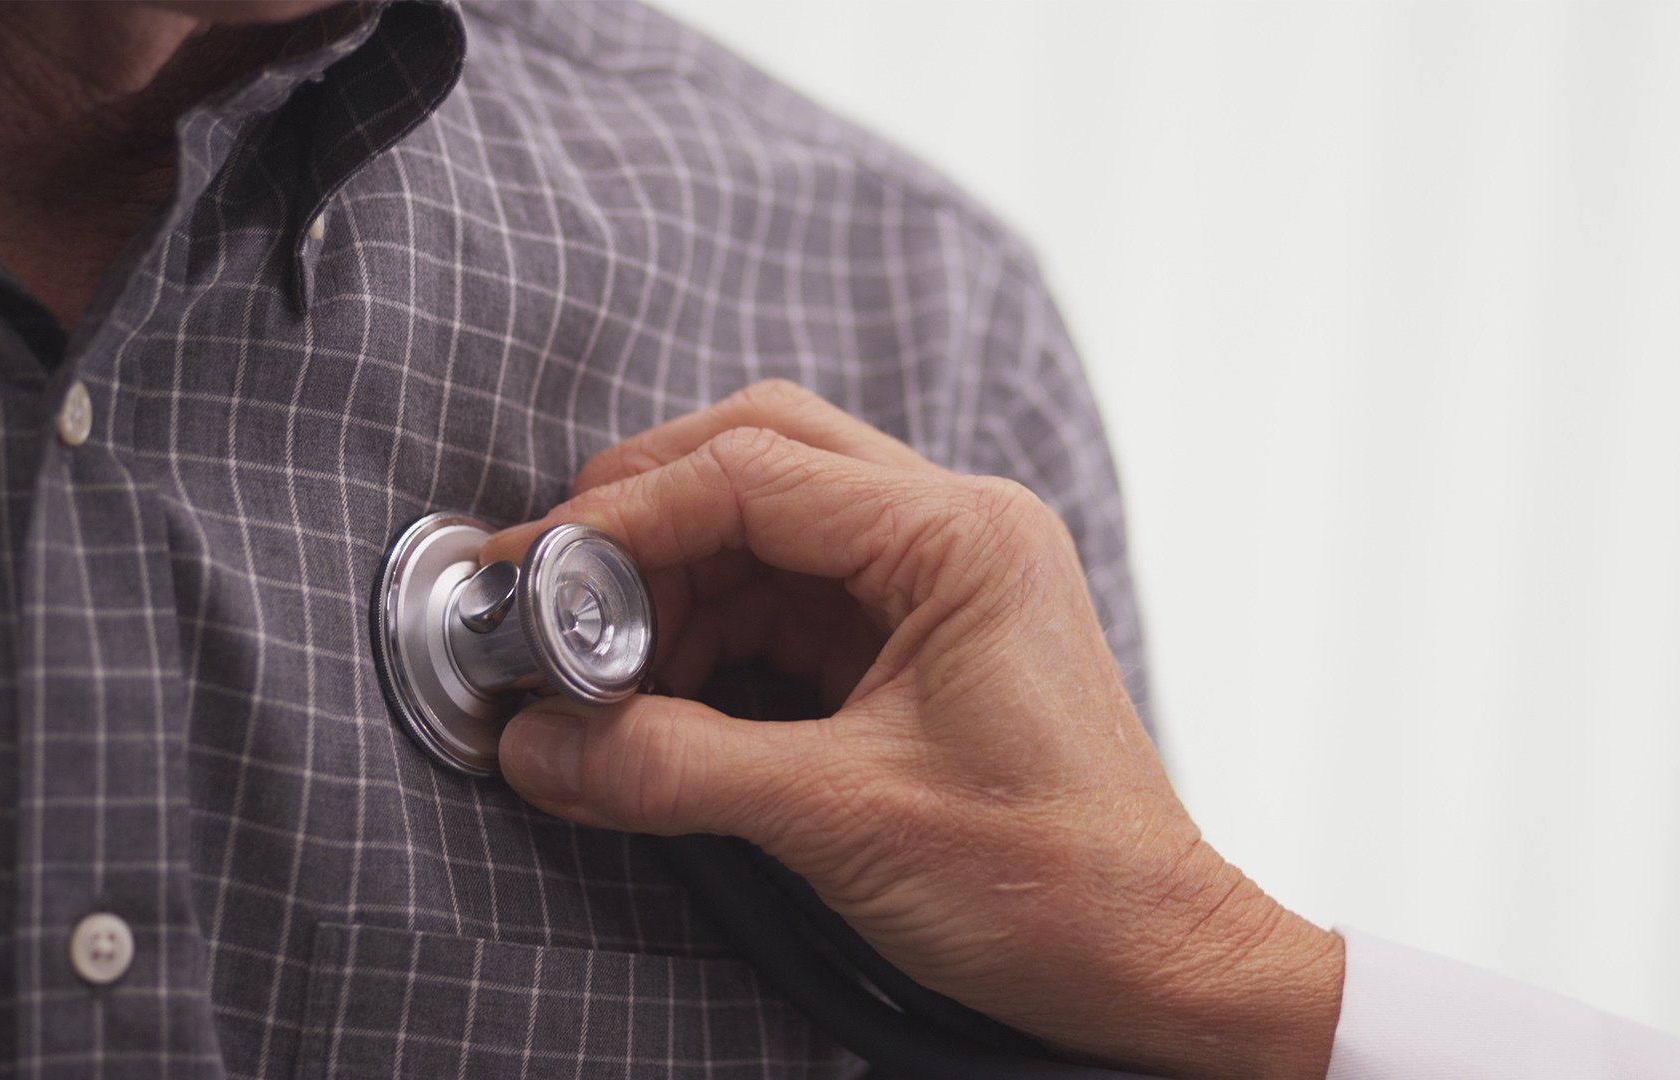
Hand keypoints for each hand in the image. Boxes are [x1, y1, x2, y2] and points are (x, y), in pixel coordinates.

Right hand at [484, 381, 1343, 1079]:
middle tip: (549, 591)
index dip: (623, 516)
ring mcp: (937, 581)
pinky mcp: (916, 639)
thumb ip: (674, 770)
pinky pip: (787, 599)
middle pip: (760, 458)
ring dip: (670, 583)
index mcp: (960, 537)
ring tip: (594, 665)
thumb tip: (538, 745)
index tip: (529, 570)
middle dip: (642, 519)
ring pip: (767, 529)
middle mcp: (954, 532)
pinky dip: (710, 632)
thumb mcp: (843, 818)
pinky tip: (656, 691)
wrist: (1150, 962)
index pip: (755, 472)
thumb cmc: (1053, 884)